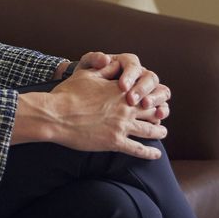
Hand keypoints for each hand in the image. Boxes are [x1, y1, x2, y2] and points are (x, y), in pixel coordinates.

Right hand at [45, 67, 167, 159]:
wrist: (55, 115)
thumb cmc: (68, 93)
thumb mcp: (86, 74)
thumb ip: (104, 69)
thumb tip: (114, 63)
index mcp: (120, 91)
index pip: (145, 92)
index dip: (153, 95)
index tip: (155, 98)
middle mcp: (125, 108)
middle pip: (152, 111)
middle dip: (159, 113)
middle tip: (162, 116)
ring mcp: (121, 126)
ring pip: (150, 130)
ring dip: (159, 131)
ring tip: (162, 132)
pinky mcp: (115, 142)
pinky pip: (138, 149)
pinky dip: (150, 152)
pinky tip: (156, 154)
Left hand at [75, 51, 170, 121]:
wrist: (86, 98)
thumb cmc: (87, 80)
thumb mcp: (85, 69)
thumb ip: (93, 60)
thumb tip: (104, 59)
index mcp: (125, 63)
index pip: (133, 65)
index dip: (129, 75)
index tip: (122, 86)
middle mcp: (140, 75)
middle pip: (150, 77)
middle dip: (142, 89)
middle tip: (132, 100)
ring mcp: (148, 90)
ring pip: (161, 90)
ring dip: (156, 99)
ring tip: (145, 106)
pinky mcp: (152, 104)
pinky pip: (163, 106)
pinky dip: (162, 110)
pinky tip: (158, 117)